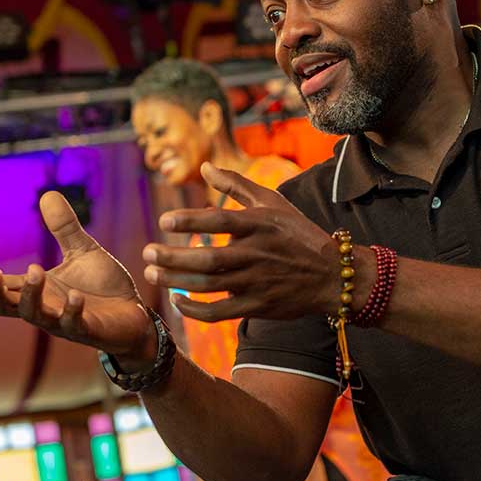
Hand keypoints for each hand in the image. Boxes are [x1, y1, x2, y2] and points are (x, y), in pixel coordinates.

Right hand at [0, 191, 154, 360]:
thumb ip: (64, 228)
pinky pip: (74, 324)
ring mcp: (64, 322)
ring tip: (35, 271)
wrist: (134, 314)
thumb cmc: (102, 286)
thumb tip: (47, 194)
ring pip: (36, 315)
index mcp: (39, 290)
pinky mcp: (88, 331)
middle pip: (9, 306)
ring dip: (32, 295)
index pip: (4, 287)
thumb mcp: (82, 251)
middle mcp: (45, 308)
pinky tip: (75, 296)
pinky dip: (72, 310)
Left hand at [142, 162, 350, 322]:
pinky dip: (196, 310)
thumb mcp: (273, 202)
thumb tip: (205, 167)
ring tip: (153, 274)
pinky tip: (178, 301)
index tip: (164, 221)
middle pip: (209, 259)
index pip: (220, 221)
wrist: (333, 275)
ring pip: (210, 286)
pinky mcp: (258, 306)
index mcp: (259, 225)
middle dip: (174, 257)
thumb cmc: (299, 234)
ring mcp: (257, 282)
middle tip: (147, 252)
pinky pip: (220, 313)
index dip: (191, 220)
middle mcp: (257, 253)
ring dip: (177, 281)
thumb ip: (236, 185)